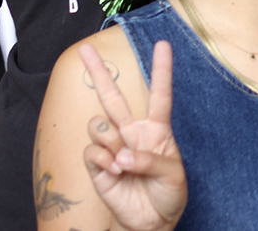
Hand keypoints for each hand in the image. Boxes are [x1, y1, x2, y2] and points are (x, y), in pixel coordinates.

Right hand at [80, 41, 186, 230]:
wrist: (152, 222)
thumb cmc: (168, 194)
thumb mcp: (173, 175)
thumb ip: (150, 160)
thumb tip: (122, 154)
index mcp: (156, 130)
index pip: (159, 94)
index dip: (161, 69)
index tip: (163, 44)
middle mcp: (132, 133)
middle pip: (113, 96)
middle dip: (99, 71)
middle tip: (85, 49)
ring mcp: (113, 147)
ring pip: (99, 123)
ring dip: (110, 139)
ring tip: (123, 161)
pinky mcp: (98, 166)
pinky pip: (93, 150)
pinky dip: (103, 159)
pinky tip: (115, 170)